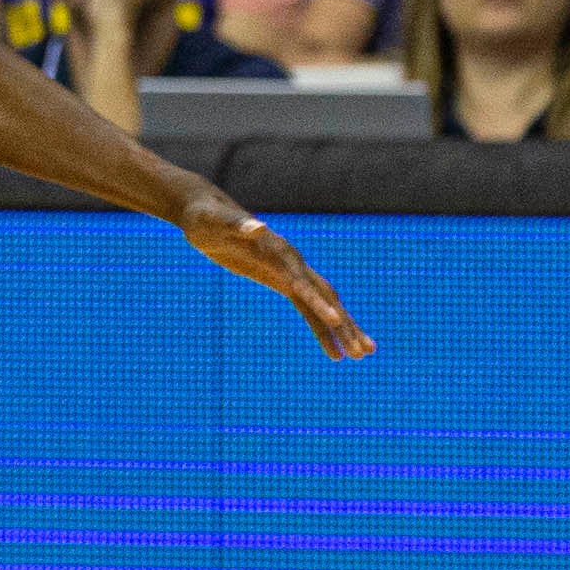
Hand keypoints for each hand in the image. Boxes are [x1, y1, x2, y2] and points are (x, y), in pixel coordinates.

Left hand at [179, 190, 374, 360]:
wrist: (205, 214)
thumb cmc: (208, 218)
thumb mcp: (217, 223)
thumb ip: (238, 227)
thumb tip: (258, 227)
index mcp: (280, 252)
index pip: (304, 283)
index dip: (320, 302)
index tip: (337, 322)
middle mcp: (291, 263)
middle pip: (325, 297)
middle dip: (344, 324)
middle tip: (364, 352)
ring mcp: (288, 272)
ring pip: (322, 304)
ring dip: (342, 330)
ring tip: (361, 356)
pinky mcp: (280, 280)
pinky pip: (306, 307)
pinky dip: (320, 326)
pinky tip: (333, 347)